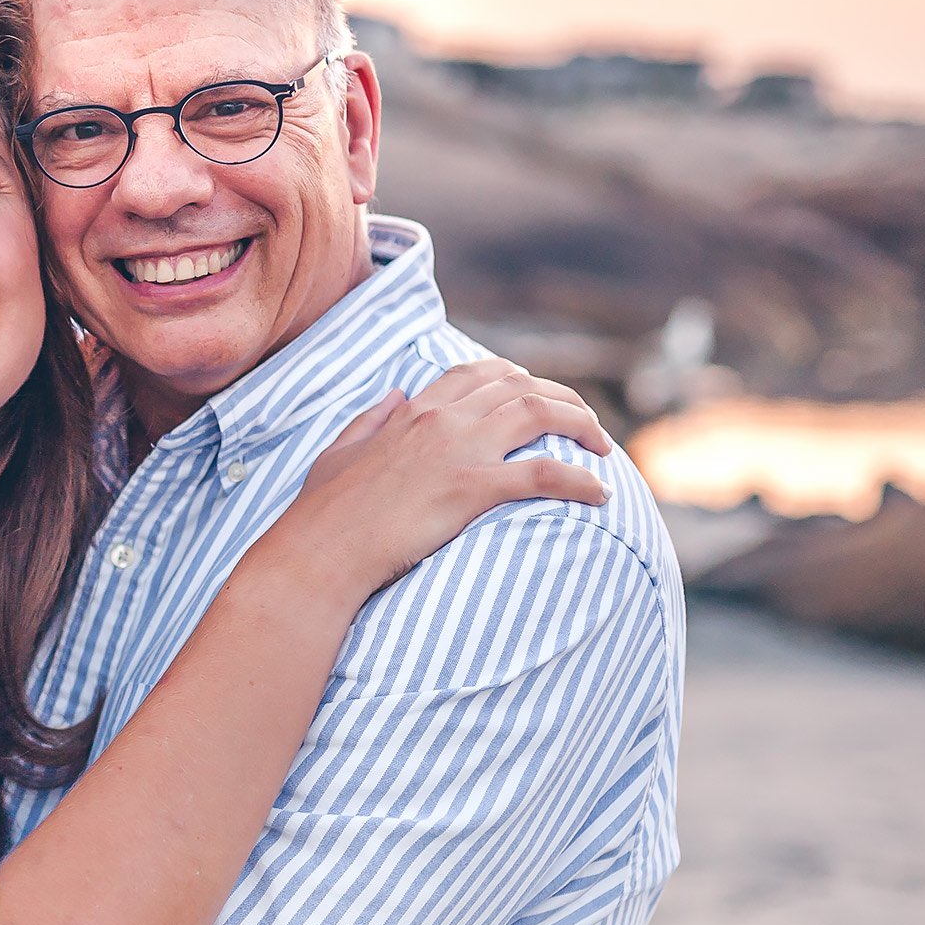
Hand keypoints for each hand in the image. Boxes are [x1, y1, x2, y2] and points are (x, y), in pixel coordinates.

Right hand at [263, 359, 612, 601]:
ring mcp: (458, 451)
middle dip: (564, 399)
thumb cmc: (323, 513)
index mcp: (413, 412)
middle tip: (587, 426)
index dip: (517, 378)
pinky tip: (600, 494)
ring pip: (541, 415)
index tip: (538, 396)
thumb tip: (395, 394)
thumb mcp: (340, 452)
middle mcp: (441, 420)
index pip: (477, 373)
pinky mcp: (471, 489)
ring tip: (604, 450)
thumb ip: (370, 420)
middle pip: (521, 386)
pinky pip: (543, 475)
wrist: (320, 551)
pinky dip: (580, 481)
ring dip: (582, 426)